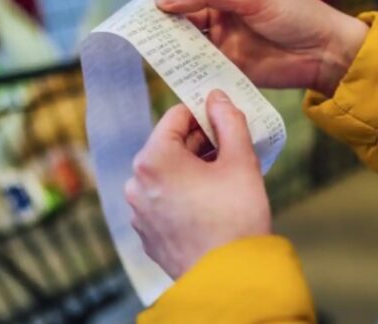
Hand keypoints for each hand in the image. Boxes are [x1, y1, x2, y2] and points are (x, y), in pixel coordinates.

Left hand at [125, 90, 270, 278]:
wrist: (230, 280)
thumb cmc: (236, 217)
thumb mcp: (240, 160)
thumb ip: (229, 121)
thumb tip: (217, 97)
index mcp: (154, 158)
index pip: (176, 116)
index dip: (204, 113)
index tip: (225, 118)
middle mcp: (137, 183)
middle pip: (169, 145)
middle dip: (200, 143)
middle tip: (231, 149)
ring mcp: (138, 211)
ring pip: (166, 174)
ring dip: (192, 169)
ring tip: (224, 179)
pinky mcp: (147, 233)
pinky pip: (164, 200)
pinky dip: (184, 194)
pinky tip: (211, 205)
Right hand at [156, 0, 367, 95]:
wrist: (325, 52)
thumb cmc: (294, 14)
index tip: (143, 10)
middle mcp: (218, 12)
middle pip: (178, 17)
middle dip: (160, 25)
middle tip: (140, 36)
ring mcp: (221, 41)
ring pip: (185, 44)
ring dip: (170, 49)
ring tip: (152, 56)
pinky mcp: (227, 66)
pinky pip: (200, 67)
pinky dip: (186, 70)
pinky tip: (174, 74)